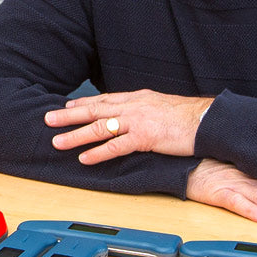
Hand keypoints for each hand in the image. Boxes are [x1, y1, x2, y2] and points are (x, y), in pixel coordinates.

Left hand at [45, 89, 212, 164]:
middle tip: (48, 119)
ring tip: (58, 141)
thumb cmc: (188, 117)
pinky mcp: (145, 138)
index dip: (83, 103)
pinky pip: (117, 146)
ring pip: (100, 127)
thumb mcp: (161, 105)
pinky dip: (98, 152)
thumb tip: (134, 115)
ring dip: (76, 135)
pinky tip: (84, 158)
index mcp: (137, 98)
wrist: (207, 120)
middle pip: (95, 109)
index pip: (104, 99)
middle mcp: (133, 106)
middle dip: (69, 115)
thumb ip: (144, 109)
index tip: (67, 105)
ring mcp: (138, 121)